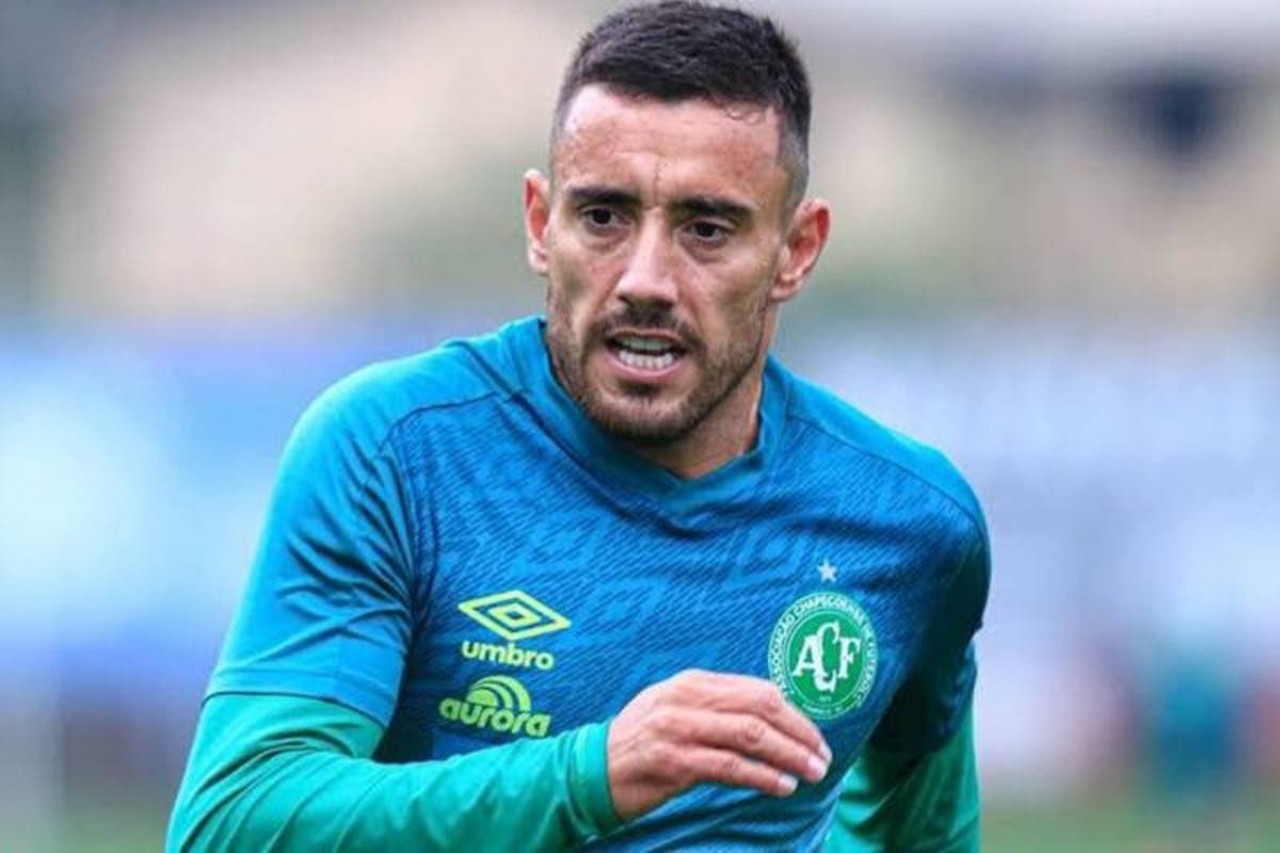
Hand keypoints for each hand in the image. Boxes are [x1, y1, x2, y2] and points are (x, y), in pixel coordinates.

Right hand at [605, 669, 831, 821]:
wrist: (590, 771)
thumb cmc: (641, 744)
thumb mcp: (676, 712)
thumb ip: (717, 709)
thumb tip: (771, 718)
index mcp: (692, 682)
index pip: (757, 690)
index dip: (794, 713)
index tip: (815, 737)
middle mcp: (686, 698)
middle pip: (760, 708)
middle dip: (799, 732)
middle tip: (823, 756)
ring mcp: (678, 728)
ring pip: (751, 736)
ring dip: (789, 756)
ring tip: (812, 772)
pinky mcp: (673, 761)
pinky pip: (730, 767)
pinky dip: (763, 777)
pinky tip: (783, 787)